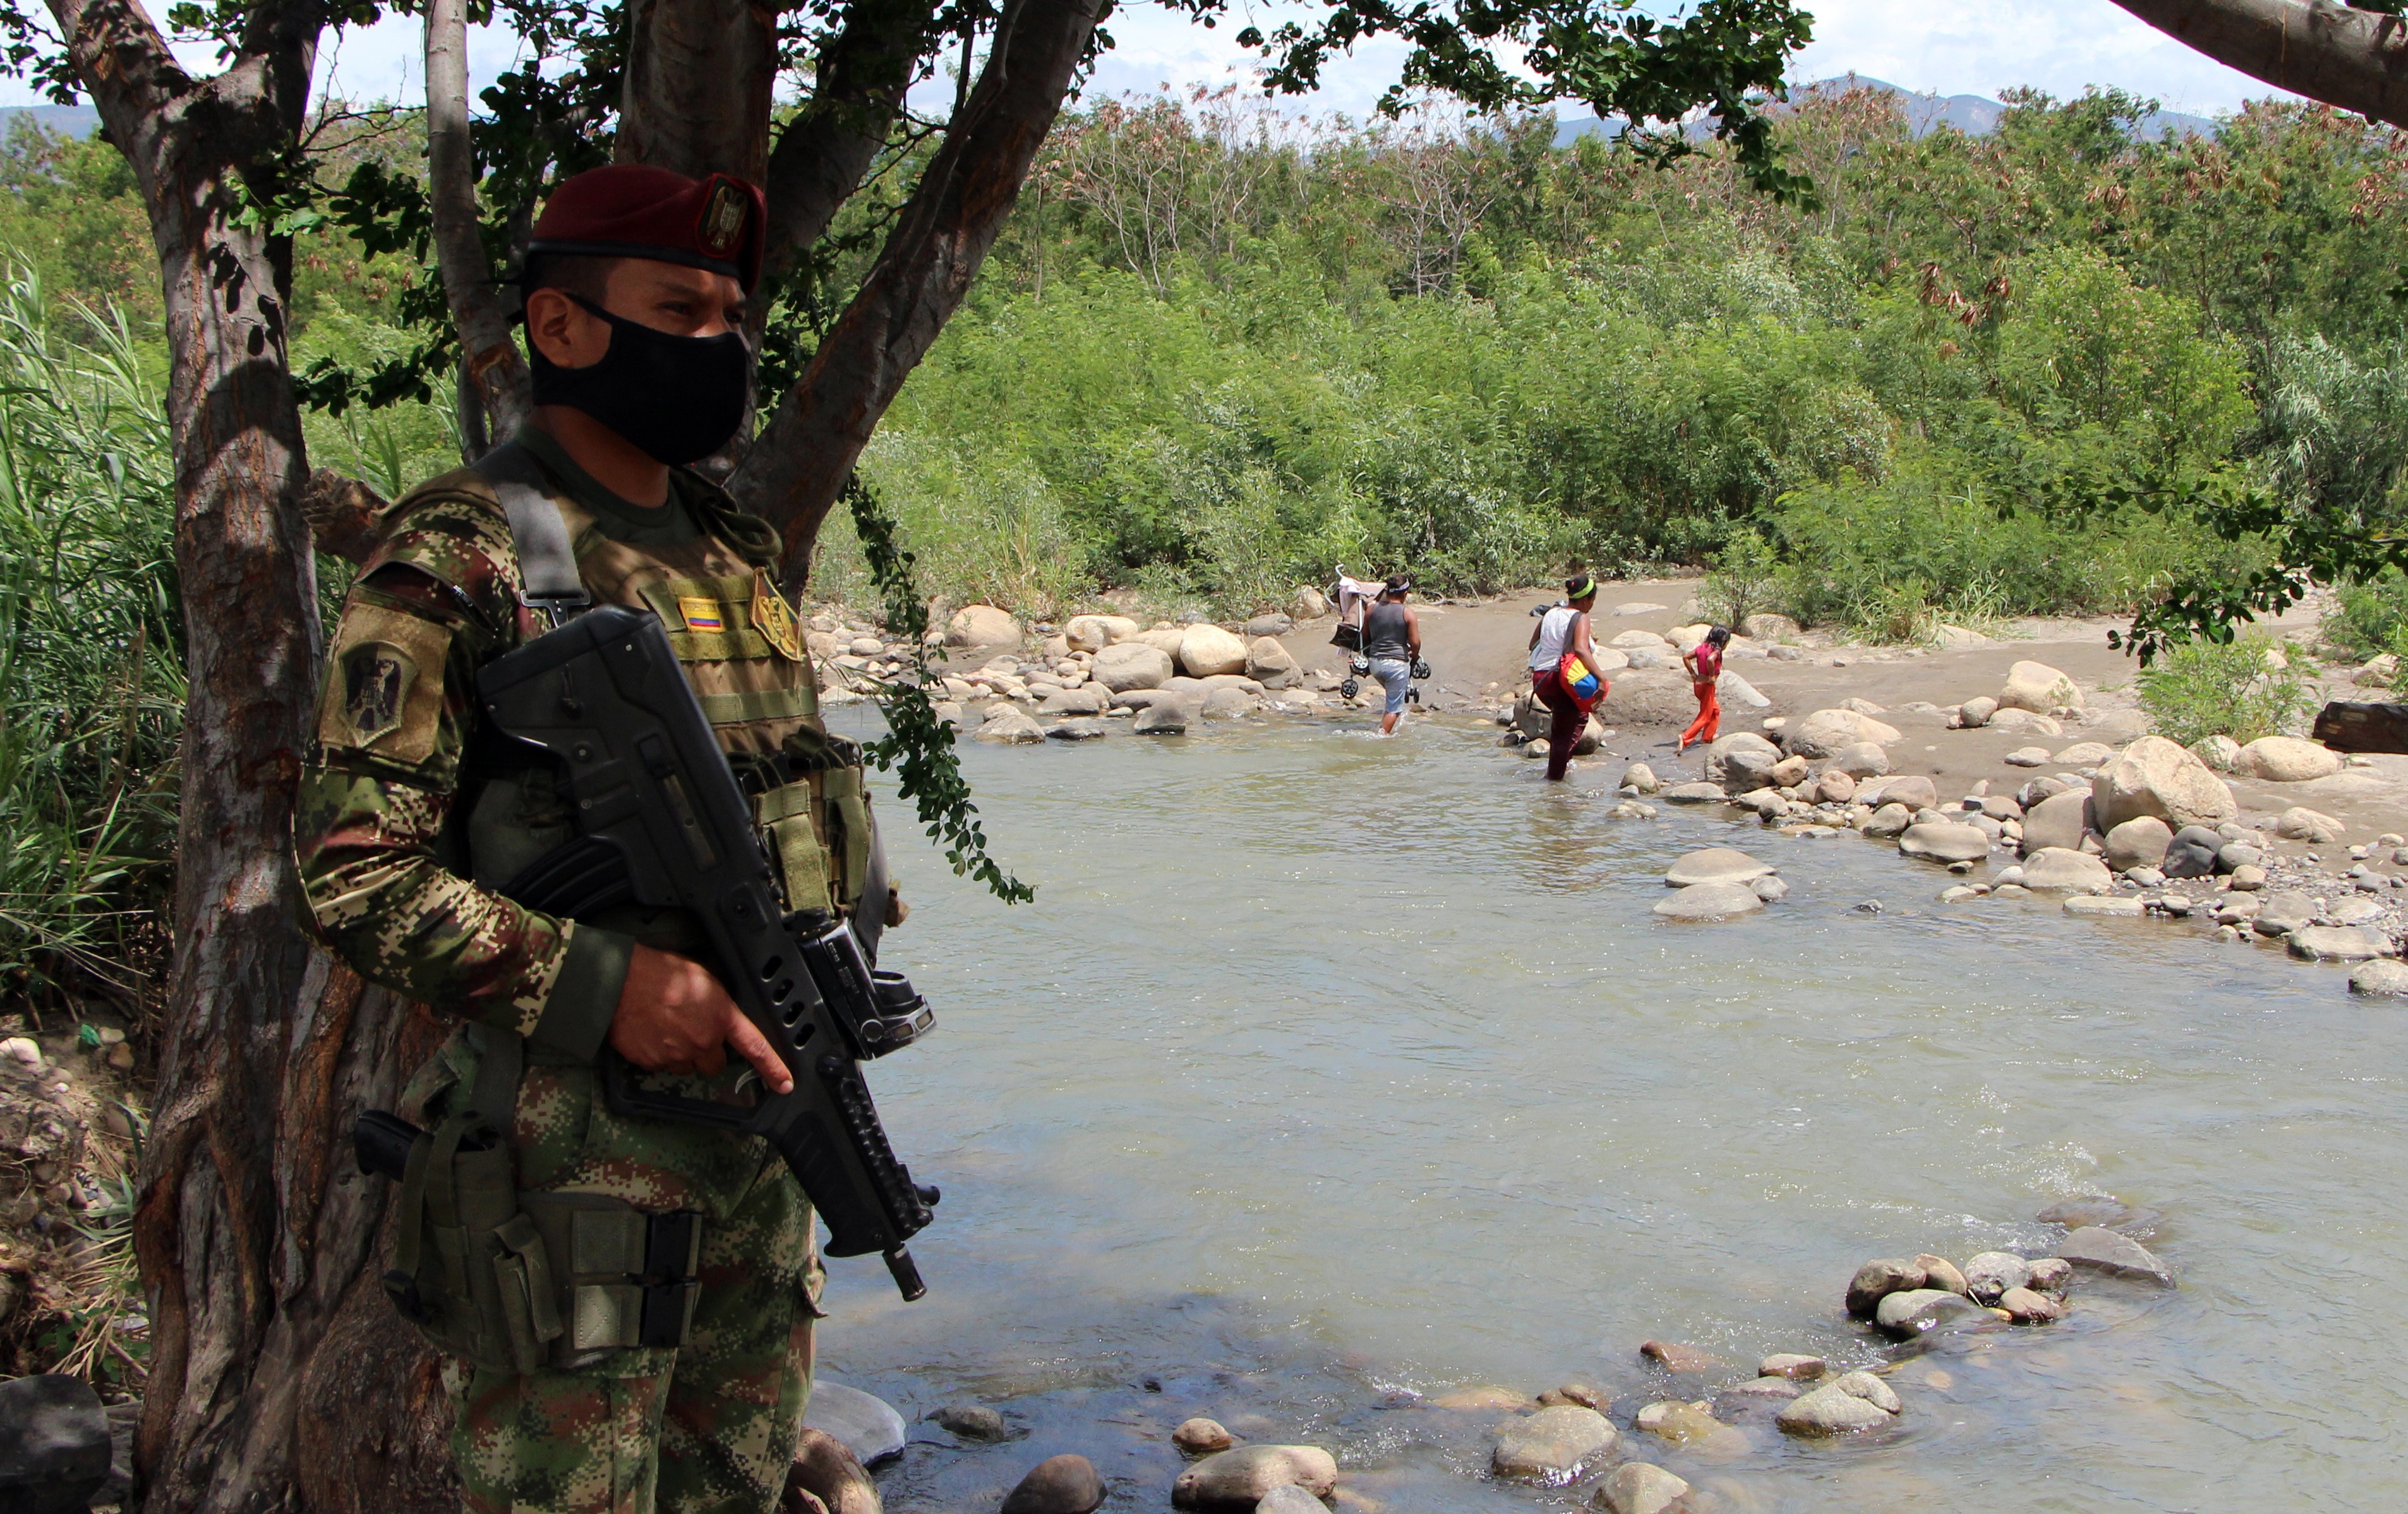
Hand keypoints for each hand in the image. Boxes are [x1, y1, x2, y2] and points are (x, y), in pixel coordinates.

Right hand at [608, 944, 793, 1093]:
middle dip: (707, 1052)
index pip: (755, 1047)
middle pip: (715, 1064)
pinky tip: (650, 1031)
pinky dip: (658, 1054)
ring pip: (687, 1065)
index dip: (773, 1068)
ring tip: (665, 1025)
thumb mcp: (703, 979)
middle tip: (690, 1029)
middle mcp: (702, 1041)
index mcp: (720, 1017)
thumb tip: (720, 1017)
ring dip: (681, 1053)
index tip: (784, 1084)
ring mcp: (676, 1054)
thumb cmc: (659, 972)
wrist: (620, 981)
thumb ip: (719, 1005)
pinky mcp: (652, 1063)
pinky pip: (661, 1065)